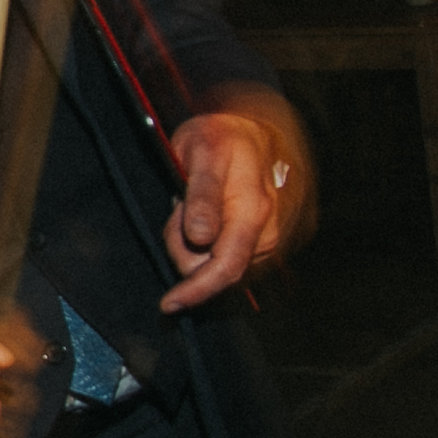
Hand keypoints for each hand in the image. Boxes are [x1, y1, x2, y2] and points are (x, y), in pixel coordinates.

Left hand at [162, 95, 311, 311]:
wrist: (254, 133)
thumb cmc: (223, 139)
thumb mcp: (202, 152)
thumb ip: (202, 195)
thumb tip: (201, 238)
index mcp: (253, 211)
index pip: (225, 267)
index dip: (196, 291)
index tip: (169, 304)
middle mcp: (267, 232)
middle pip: (213, 269)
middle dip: (185, 252)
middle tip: (177, 210)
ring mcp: (268, 240)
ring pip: (215, 264)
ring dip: (194, 246)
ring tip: (192, 206)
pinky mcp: (264, 244)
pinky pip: (224, 258)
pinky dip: (206, 245)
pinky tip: (204, 218)